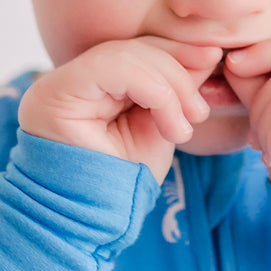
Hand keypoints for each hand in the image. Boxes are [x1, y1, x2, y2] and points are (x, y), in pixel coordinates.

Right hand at [19, 38, 219, 182]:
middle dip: (178, 69)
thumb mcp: (161, 129)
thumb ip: (177, 91)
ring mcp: (60, 82)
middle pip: (133, 48)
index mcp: (96, 85)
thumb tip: (208, 52)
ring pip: (125, 53)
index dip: (178, 52)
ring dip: (170, 87)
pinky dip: (154, 91)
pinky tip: (171, 127)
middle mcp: (73, 78)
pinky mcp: (56, 90)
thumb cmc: (124, 183)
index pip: (140, 50)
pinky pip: (112, 67)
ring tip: (184, 127)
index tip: (214, 59)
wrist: (94, 223)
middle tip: (200, 110)